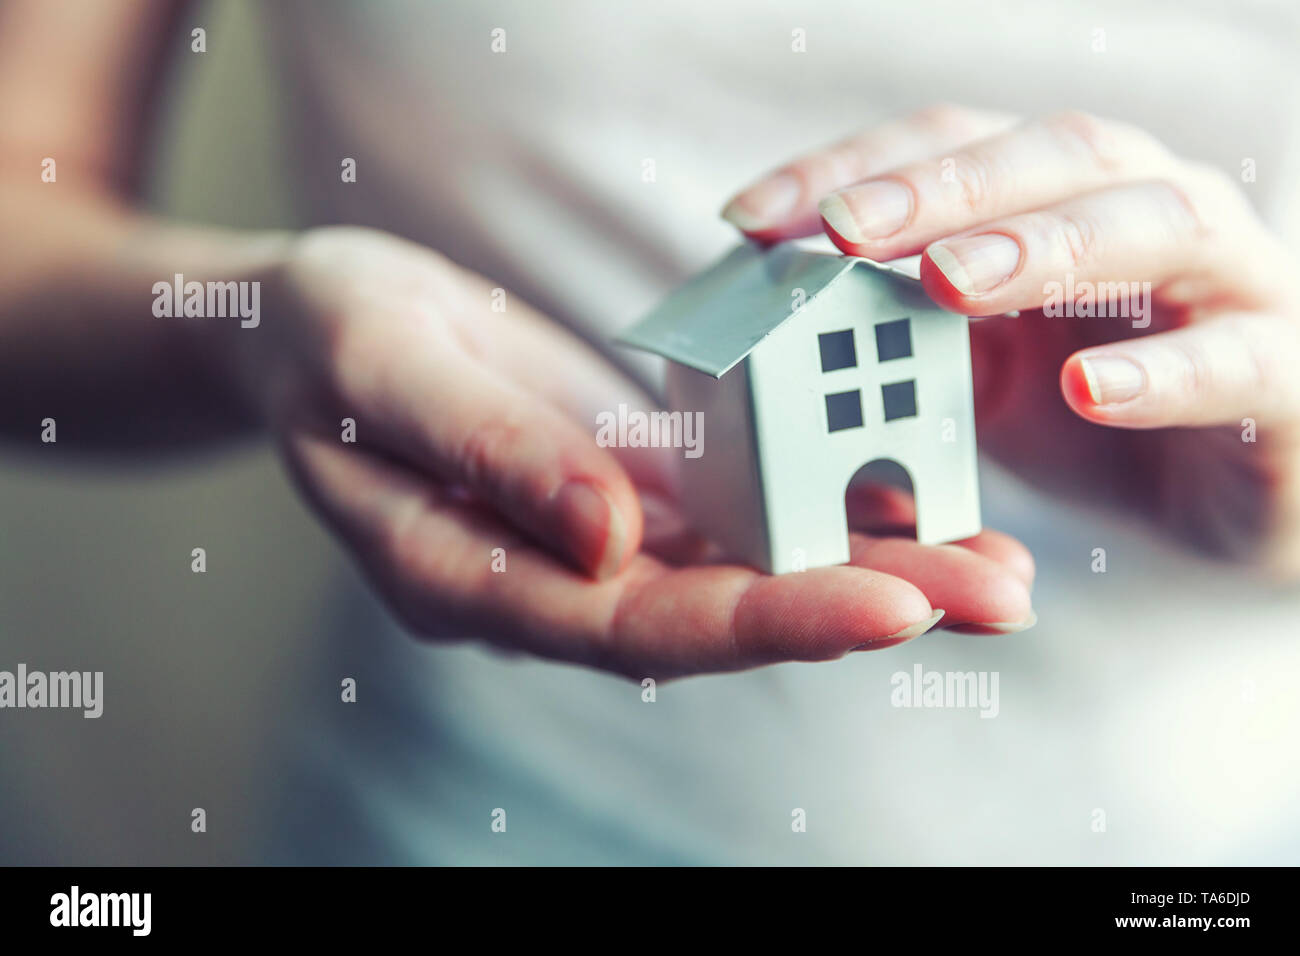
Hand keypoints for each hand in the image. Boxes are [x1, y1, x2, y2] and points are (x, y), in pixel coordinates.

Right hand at [235, 227, 1034, 678]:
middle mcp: (557, 579)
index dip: (768, 620)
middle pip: (723, 612)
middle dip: (864, 605)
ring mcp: (602, 537)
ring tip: (1001, 567)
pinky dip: (827, 501)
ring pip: (749, 565)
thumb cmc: (330, 343)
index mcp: (478, 582)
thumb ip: (485, 453)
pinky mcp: (634, 484)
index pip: (638, 625)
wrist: (328, 322)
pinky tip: (921, 495)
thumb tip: (607, 536)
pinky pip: (738, 502)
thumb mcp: (382, 371)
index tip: (894, 605)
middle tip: (1001, 596)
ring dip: (875, 565)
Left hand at [722, 105, 1299, 575]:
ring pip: (1155, 224)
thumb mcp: (970, 369)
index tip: (748, 220)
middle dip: (940, 188)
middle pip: (1051, 156)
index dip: (851, 169)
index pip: (951, 147)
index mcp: (1060, 196)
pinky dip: (1161, 372)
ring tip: (950, 283)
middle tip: (845, 229)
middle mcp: (1146, 207)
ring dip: (1044, 245)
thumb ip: (896, 330)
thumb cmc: (1089, 409)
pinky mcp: (1285, 374)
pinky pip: (1238, 360)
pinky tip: (1084, 388)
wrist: (1227, 497)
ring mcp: (1229, 281)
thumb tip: (772, 307)